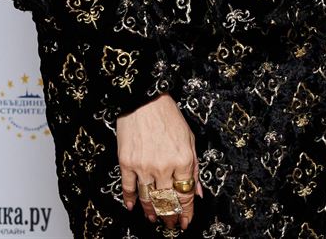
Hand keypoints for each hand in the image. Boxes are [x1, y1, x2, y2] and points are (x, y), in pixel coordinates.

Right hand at [116, 94, 201, 229]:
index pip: (186, 195)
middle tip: (170, 225)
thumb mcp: (190, 139)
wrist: (143, 100)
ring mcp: (144, 166)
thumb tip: (198, 191)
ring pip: (148, 199)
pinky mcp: (127, 163)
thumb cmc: (168, 116)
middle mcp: (164, 167)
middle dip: (170, 216)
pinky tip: (133, 208)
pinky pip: (129, 188)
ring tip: (154, 219)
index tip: (185, 221)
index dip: (186, 212)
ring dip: (152, 212)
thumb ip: (195, 167)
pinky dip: (131, 200)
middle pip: (167, 201)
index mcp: (183, 160)